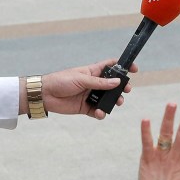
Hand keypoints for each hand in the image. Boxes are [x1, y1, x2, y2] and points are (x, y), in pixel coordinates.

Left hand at [20, 59, 135, 119]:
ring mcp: (90, 96)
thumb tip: (117, 82)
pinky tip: (99, 112)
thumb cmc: (61, 81)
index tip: (134, 69)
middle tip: (126, 90)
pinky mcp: (85, 108)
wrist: (45, 95)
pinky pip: (98, 111)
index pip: (111, 66)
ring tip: (116, 103)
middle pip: (113, 85)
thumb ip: (100, 82)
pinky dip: (101, 113)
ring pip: (107, 99)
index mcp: (93, 71)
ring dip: (114, 101)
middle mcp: (93, 83)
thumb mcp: (82, 79)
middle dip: (122, 87)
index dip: (123, 66)